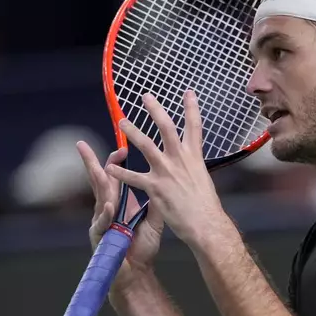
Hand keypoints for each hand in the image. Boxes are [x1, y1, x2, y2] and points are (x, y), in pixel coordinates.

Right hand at [77, 141, 163, 291]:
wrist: (137, 274)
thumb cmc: (142, 248)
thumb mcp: (152, 221)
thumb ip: (155, 202)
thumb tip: (164, 182)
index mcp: (118, 204)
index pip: (115, 177)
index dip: (116, 162)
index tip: (122, 147)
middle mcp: (106, 209)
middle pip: (98, 182)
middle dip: (91, 163)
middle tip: (82, 145)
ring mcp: (100, 222)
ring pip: (97, 198)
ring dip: (98, 182)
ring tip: (98, 167)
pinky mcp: (98, 237)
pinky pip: (102, 223)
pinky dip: (106, 214)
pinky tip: (110, 205)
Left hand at [104, 91, 229, 246]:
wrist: (205, 223)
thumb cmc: (206, 206)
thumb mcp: (202, 179)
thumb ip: (191, 168)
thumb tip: (188, 164)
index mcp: (194, 157)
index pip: (194, 127)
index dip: (191, 108)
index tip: (188, 92)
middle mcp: (180, 160)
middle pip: (167, 128)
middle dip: (156, 110)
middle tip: (145, 96)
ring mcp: (167, 172)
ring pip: (146, 146)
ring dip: (132, 132)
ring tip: (121, 122)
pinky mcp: (156, 188)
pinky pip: (134, 178)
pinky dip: (121, 173)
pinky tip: (110, 167)